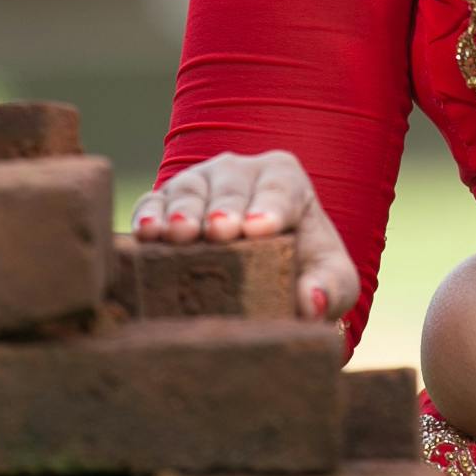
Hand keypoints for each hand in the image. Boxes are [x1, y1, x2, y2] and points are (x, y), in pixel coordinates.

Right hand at [128, 150, 357, 325]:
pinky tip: (145, 234)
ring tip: (179, 234)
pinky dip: (149, 215)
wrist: (262, 274)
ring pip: (191, 189)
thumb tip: (313, 303)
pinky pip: (153, 201)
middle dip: (226, 207)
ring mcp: (200, 184)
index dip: (271, 206)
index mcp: (285, 179)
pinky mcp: (164, 202)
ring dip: (183, 212)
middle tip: (220, 231)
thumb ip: (330, 286)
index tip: (260, 228)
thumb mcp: (329, 277)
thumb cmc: (302, 267)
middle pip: (233, 184)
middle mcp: (240, 172)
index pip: (281, 187)